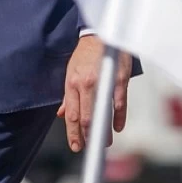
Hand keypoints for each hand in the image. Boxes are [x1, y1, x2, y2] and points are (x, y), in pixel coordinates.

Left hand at [57, 35, 132, 152]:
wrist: (101, 34)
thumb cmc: (86, 54)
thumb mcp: (71, 72)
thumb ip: (68, 95)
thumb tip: (62, 114)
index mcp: (72, 83)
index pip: (72, 114)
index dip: (73, 133)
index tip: (75, 146)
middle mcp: (85, 84)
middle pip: (85, 117)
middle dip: (86, 136)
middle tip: (89, 148)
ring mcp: (102, 81)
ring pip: (101, 113)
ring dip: (103, 131)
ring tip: (104, 142)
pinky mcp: (118, 79)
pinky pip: (119, 103)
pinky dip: (118, 118)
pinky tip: (117, 127)